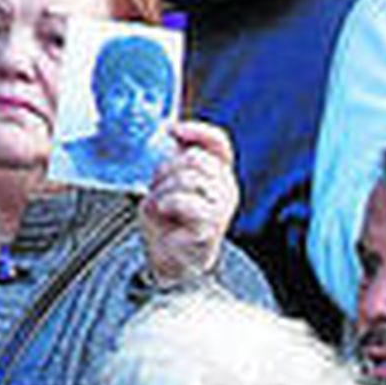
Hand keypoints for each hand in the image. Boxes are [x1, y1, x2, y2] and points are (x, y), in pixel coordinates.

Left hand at [141, 121, 238, 286]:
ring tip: (161, 204)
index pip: (218, 142)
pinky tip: (165, 211)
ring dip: (163, 189)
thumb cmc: (168, 218)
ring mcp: (222, 206)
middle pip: (196, 158)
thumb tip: (172, 129)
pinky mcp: (211, 225)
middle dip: (167, 169)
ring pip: (188, 178)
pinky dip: (167, 203)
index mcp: (219, 172)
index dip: (196, 131)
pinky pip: (186, 201)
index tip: (171, 129)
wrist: (169, 255)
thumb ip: (174, 158)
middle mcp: (226, 187)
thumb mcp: (167, 181)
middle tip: (159, 187)